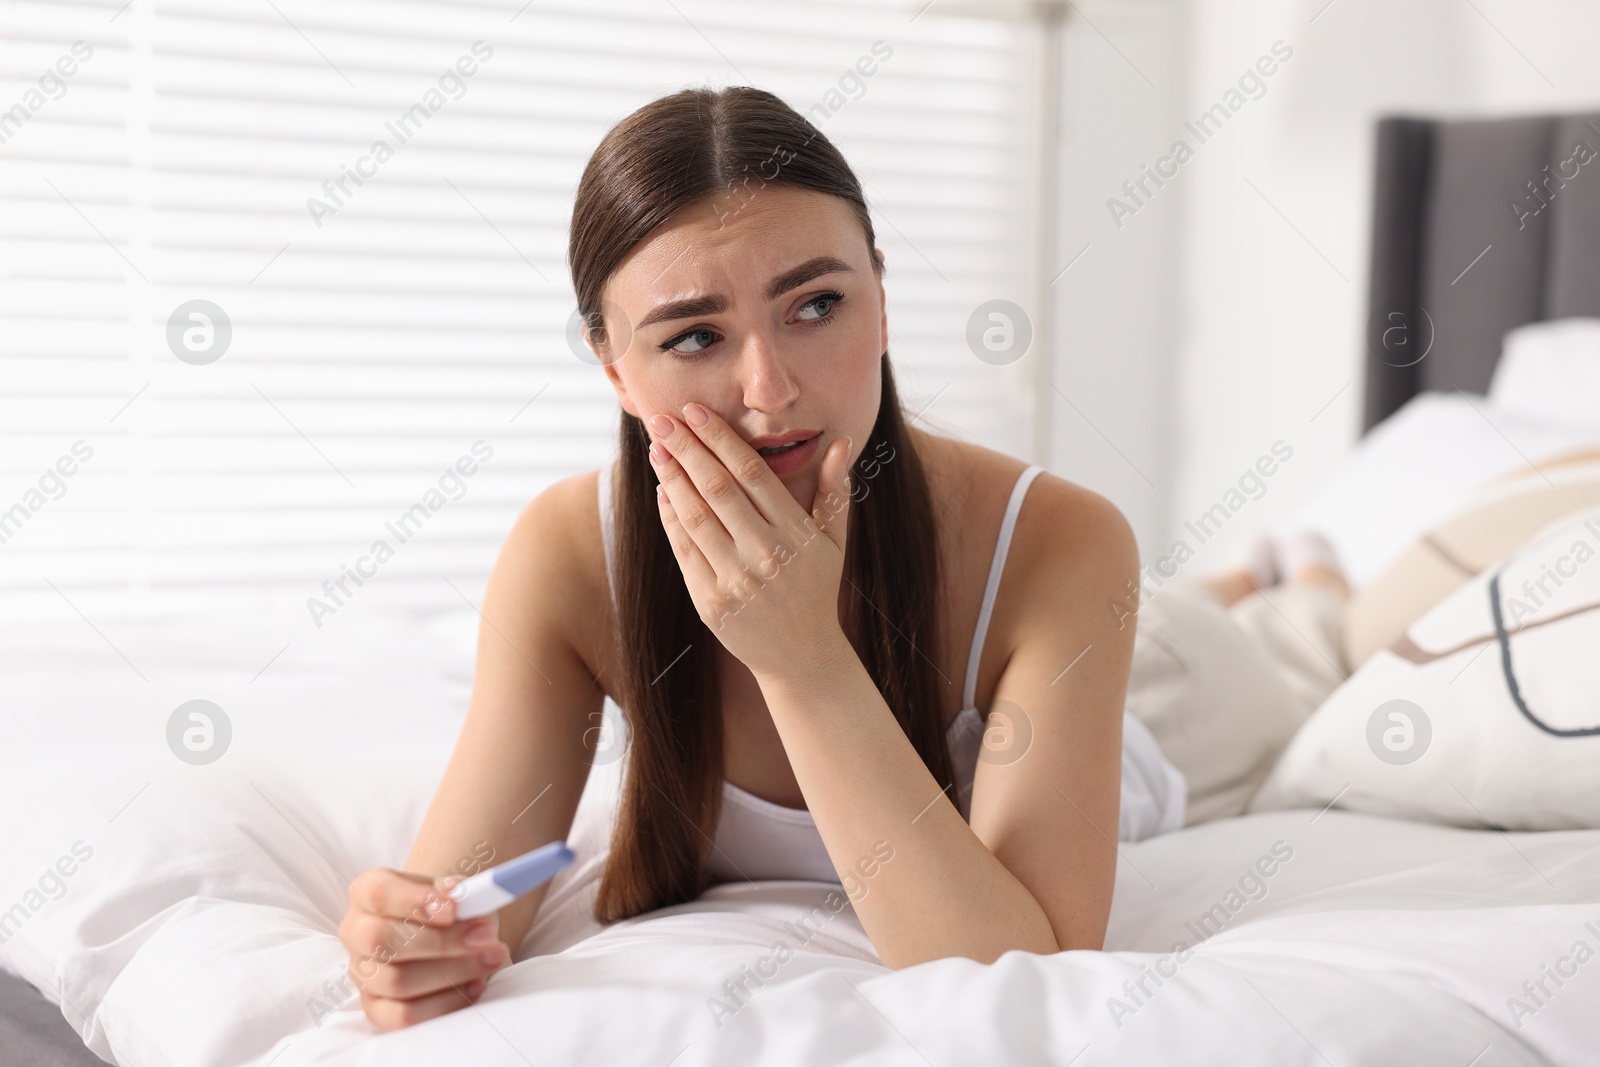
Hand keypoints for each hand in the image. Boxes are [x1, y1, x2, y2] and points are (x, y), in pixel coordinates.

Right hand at [339, 868, 511, 1030]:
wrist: (452, 936)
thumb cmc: (451, 910)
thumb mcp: (457, 893)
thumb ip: (459, 893)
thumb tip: (461, 898)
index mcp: (367, 893)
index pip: (378, 893)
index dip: (415, 901)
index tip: (454, 909)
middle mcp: (356, 932)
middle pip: (382, 940)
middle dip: (441, 941)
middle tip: (485, 937)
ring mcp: (363, 974)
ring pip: (396, 981)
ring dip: (453, 971)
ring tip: (492, 958)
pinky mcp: (376, 1009)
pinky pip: (404, 1015)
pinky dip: (444, 1003)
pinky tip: (475, 986)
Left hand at [646, 403, 853, 677]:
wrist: (802, 656)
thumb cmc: (817, 589)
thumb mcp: (834, 540)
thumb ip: (833, 490)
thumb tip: (841, 442)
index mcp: (796, 534)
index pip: (752, 473)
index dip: (721, 438)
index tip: (697, 411)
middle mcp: (766, 555)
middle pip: (718, 488)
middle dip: (688, 448)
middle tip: (663, 418)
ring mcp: (736, 580)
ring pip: (696, 516)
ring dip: (672, 478)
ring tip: (657, 448)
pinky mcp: (710, 602)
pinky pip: (684, 550)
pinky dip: (670, 517)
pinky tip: (663, 490)